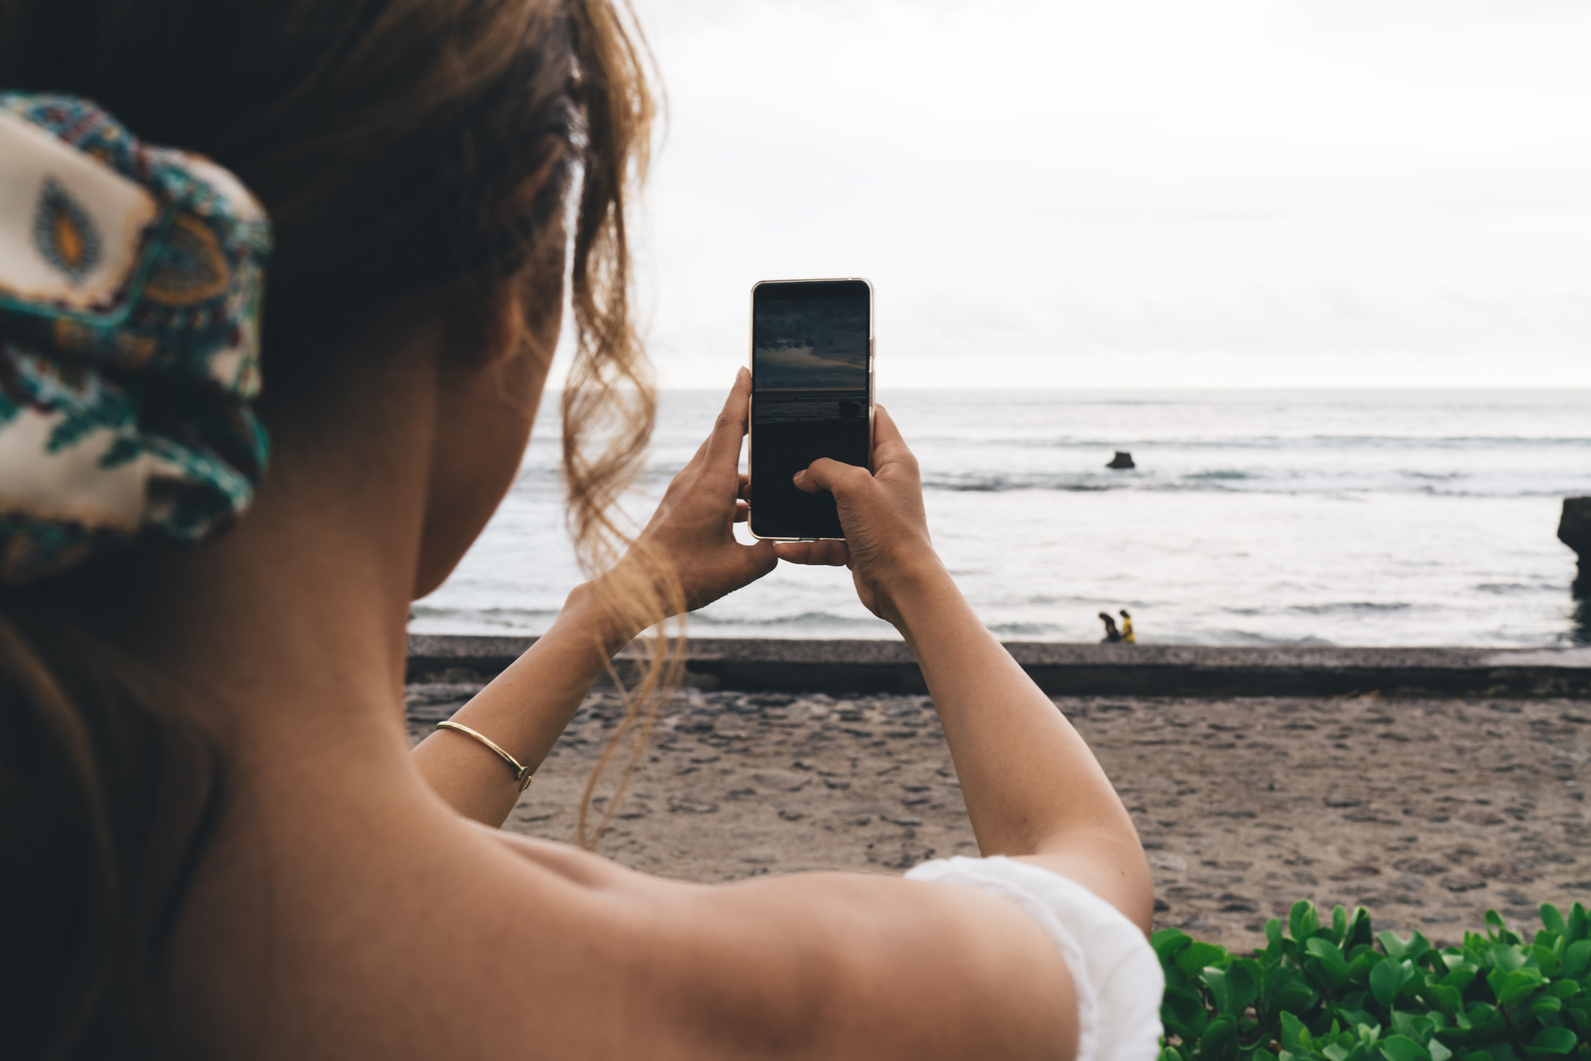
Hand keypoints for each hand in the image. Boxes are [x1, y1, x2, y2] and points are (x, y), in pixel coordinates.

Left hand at [617, 368, 776, 613]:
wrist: (636, 590)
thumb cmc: (684, 577)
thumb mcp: (740, 569)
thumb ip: (769, 553)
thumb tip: (781, 544)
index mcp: (710, 484)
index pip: (729, 426)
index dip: (741, 396)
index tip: (748, 370)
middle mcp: (694, 480)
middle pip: (724, 439)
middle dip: (748, 425)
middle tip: (772, 416)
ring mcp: (683, 492)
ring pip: (719, 466)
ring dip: (743, 472)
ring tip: (767, 488)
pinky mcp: (678, 506)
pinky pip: (711, 486)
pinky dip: (731, 491)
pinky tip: (747, 514)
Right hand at [773, 405, 941, 626]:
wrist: (901, 588)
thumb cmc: (889, 533)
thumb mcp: (853, 486)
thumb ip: (824, 470)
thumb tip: (803, 475)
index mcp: (895, 461)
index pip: (875, 419)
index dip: (851, 406)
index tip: (821, 402)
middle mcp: (884, 484)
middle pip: (844, 461)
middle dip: (816, 461)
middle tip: (788, 453)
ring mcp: (870, 515)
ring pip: (829, 502)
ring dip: (804, 508)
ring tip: (777, 504)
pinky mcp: (857, 543)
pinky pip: (824, 539)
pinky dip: (806, 544)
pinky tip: (784, 547)